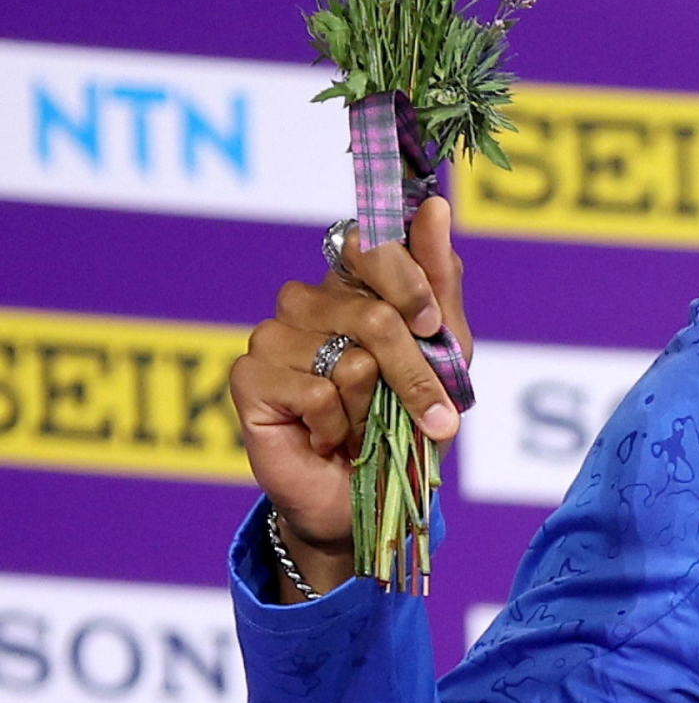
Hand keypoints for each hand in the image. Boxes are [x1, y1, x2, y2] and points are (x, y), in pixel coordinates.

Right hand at [226, 196, 471, 593]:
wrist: (372, 498)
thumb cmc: (407, 420)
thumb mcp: (446, 351)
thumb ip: (439, 278)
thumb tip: (436, 204)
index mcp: (351, 284)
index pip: (369, 242)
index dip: (406, 280)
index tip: (430, 324)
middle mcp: (305, 301)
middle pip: (372, 313)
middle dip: (413, 372)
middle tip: (430, 413)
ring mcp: (272, 337)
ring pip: (348, 357)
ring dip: (374, 407)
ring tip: (362, 424)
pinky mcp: (248, 379)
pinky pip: (315, 391)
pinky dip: (339, 424)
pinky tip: (329, 436)